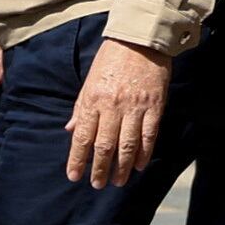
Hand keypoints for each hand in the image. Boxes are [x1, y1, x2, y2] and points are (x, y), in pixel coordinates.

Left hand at [67, 37, 171, 187]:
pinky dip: (144, 154)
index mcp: (93, 99)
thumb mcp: (89, 80)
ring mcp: (135, 107)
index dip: (77, 159)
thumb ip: (81, 107)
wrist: (140, 39)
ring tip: (117, 182)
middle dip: (99, 169)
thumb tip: (70, 130)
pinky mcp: (154, 106)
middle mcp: (112, 106)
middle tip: (97, 184)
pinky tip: (139, 166)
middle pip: (104, 146)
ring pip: (127, 145)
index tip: (74, 175)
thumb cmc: (111, 59)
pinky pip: (148, 136)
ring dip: (121, 167)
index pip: (82, 136)